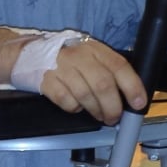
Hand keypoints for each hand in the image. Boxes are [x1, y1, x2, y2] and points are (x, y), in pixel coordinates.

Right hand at [11, 33, 146, 124]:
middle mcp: (79, 55)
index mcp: (94, 48)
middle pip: (103, 85)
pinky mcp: (46, 80)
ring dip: (96, 111)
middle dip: (113, 107)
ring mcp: (61, 67)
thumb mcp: (89, 56)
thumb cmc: (66, 59)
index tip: (139, 103)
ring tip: (99, 116)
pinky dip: (74, 108)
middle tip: (114, 118)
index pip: (119, 66)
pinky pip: (66, 101)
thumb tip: (130, 95)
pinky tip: (76, 106)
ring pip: (85, 95)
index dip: (132, 86)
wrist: (27, 54)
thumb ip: (107, 70)